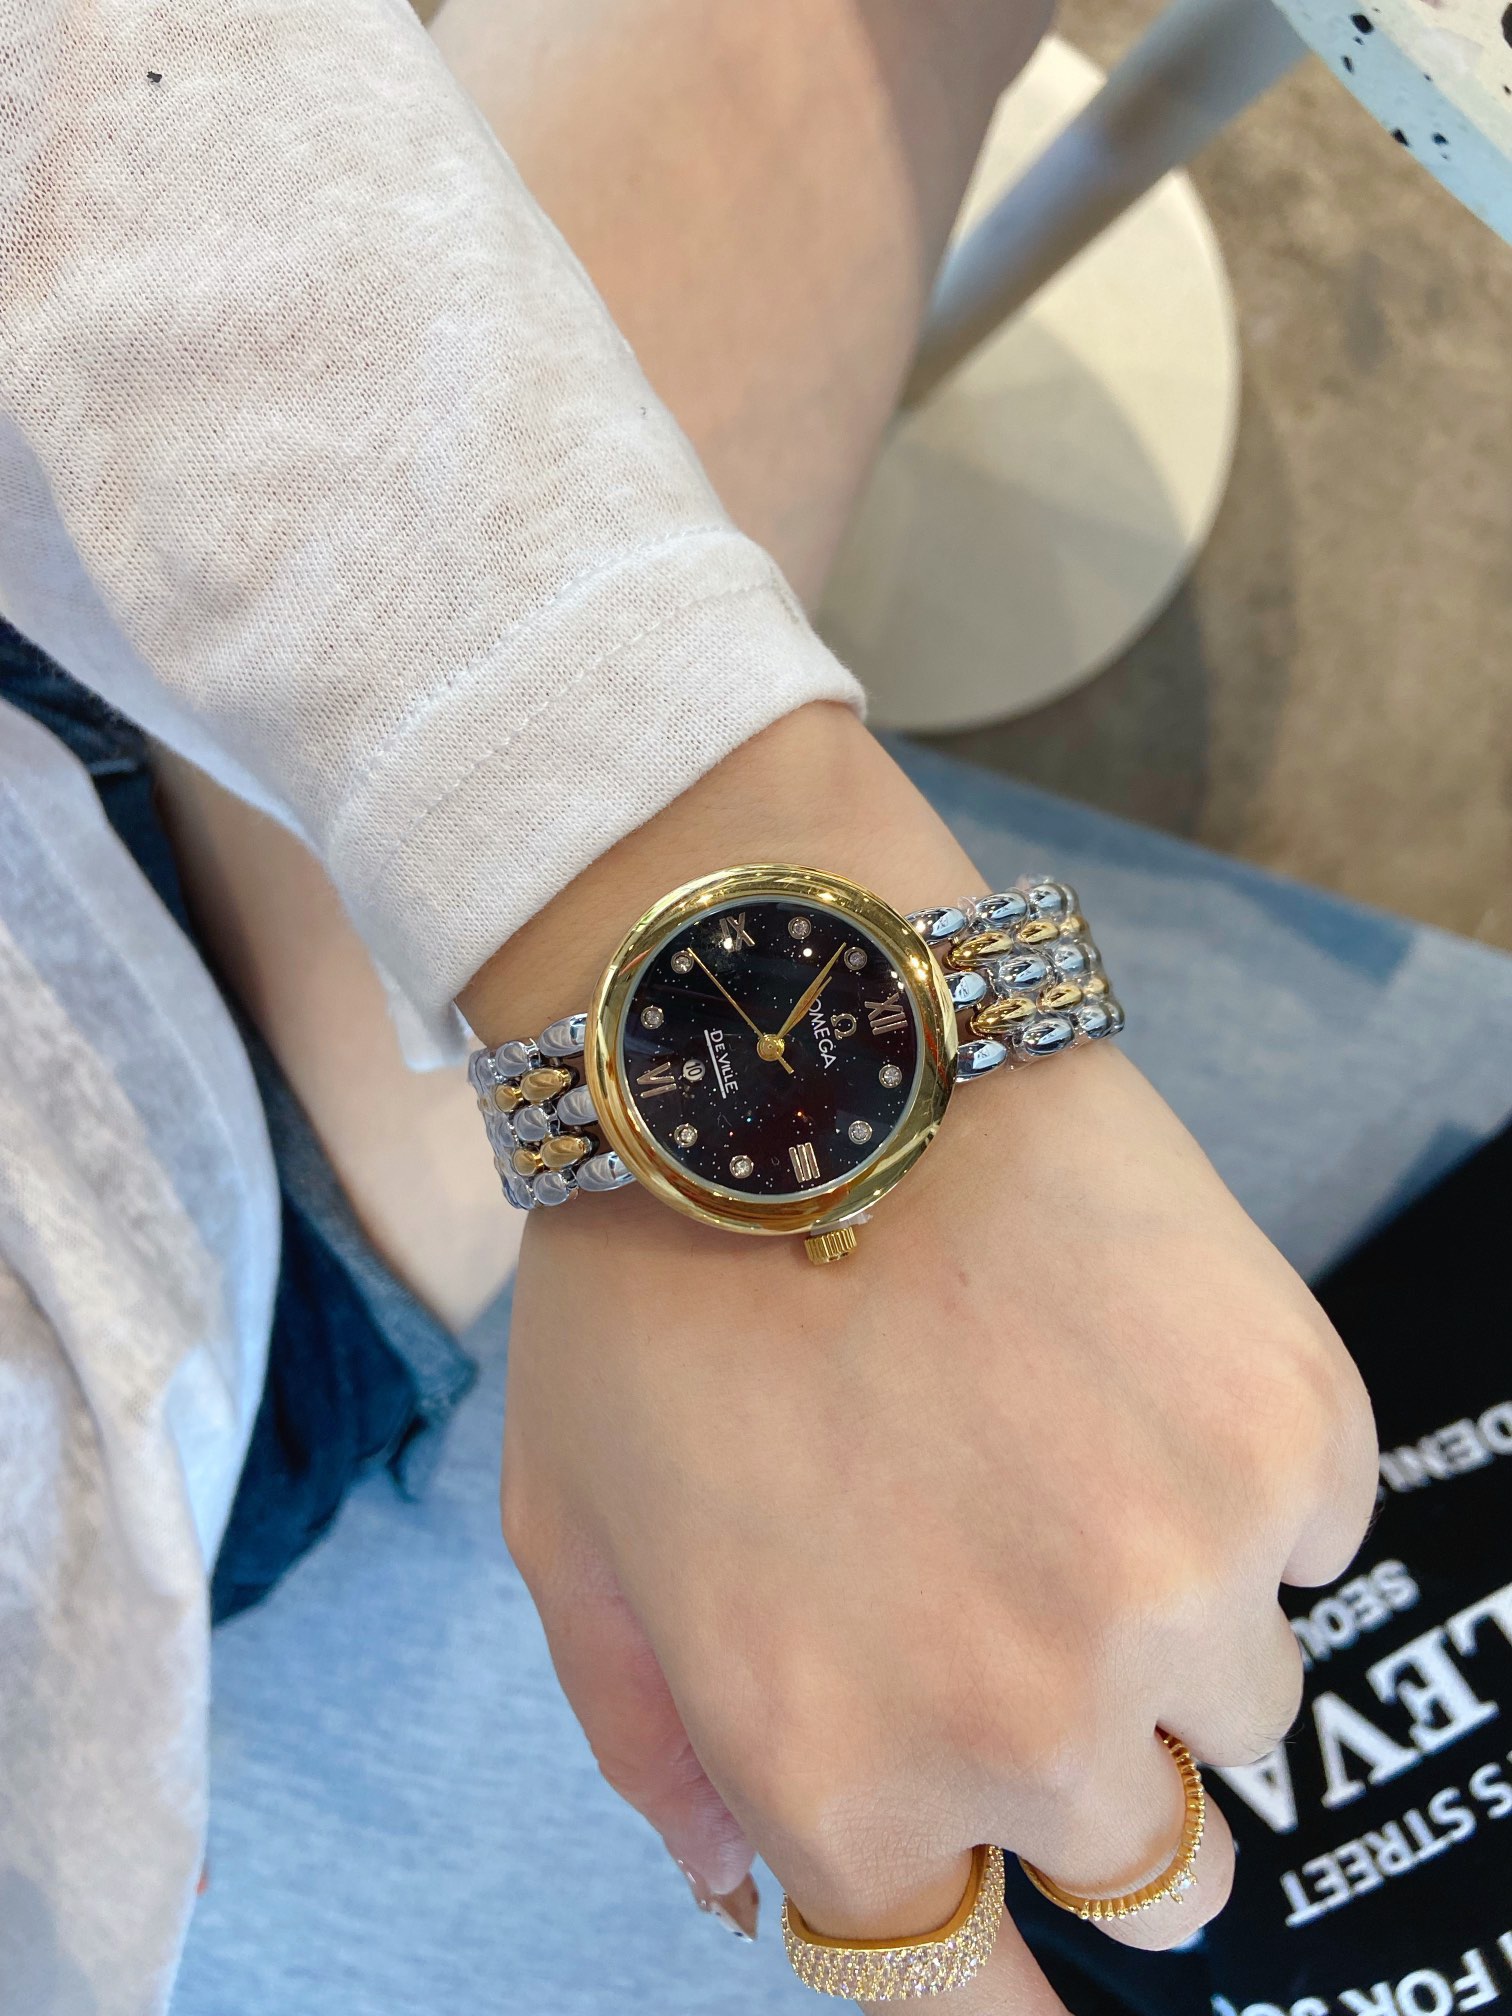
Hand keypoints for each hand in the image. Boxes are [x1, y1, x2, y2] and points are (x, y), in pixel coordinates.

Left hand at [464, 708, 1376, 2008]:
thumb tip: (752, 1889)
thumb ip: (655, 1748)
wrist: (791, 1036)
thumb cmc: (649, 1282)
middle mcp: (1030, 1724)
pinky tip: (1125, 1349)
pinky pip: (1310, 1532)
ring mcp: (1185, 1579)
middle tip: (1027, 1601)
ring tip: (1069, 1441)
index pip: (966, 1991)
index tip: (1013, 1894)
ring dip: (1176, 1614)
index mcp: (841, 1772)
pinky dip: (1242, 1473)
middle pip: (1153, 1871)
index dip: (991, 1955)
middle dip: (1090, 1763)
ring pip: (1246, 1702)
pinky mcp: (1292, 1432)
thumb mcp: (576, 1532)